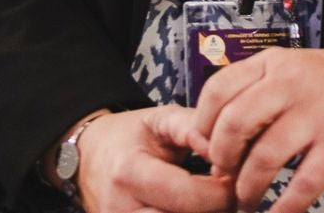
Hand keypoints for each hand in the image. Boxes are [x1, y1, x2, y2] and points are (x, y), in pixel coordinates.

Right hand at [75, 106, 232, 212]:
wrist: (89, 157)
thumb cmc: (128, 137)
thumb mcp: (159, 120)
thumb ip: (195, 129)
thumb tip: (228, 149)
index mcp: (129, 173)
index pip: (187, 196)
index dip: (222, 191)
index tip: (234, 176)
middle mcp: (121, 210)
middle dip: (217, 210)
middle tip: (230, 194)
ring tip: (211, 201)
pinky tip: (193, 209)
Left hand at [192, 43, 323, 212]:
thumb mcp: (288, 69)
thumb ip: (254, 95)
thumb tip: (217, 140)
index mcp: (272, 64)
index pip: (218, 90)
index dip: (202, 124)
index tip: (203, 146)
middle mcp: (289, 85)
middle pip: (235, 125)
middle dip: (221, 159)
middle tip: (223, 175)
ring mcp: (315, 114)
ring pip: (264, 158)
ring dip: (248, 188)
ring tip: (247, 200)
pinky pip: (303, 184)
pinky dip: (286, 206)